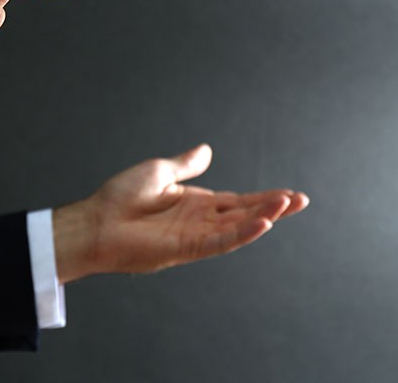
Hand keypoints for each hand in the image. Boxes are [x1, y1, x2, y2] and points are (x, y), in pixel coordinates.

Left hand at [53, 144, 308, 282]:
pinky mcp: (187, 248)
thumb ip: (186, 164)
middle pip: (244, 213)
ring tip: (288, 205)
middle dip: (272, 207)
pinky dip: (242, 234)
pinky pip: (220, 242)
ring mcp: (195, 236)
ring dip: (264, 217)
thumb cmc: (120, 197)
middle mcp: (199, 220)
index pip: (237, 200)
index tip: (289, 194)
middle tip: (301, 200)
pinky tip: (262, 224)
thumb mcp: (158, 172)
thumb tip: (207, 149)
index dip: (262, 197)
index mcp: (194, 203)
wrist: (96, 221)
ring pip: (238, 227)